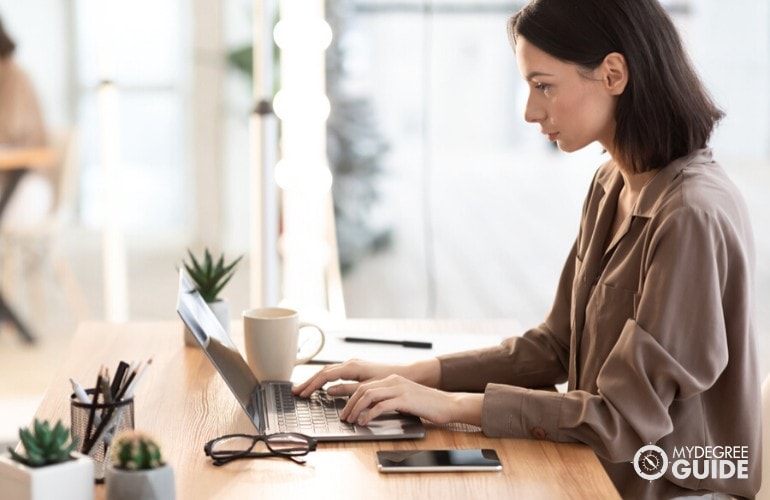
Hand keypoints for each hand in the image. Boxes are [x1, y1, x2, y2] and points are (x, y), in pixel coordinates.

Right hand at [291, 359, 400, 398]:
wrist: (406, 374)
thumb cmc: (389, 381)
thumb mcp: (367, 389)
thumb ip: (347, 390)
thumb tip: (329, 391)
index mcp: (352, 367)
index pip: (325, 375)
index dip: (312, 384)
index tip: (302, 393)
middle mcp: (351, 363)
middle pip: (323, 372)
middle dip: (309, 382)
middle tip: (295, 392)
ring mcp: (353, 365)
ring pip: (328, 371)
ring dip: (315, 380)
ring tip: (303, 389)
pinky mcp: (356, 368)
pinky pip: (335, 373)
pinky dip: (325, 379)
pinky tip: (321, 386)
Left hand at [340, 375, 482, 426]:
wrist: (449, 404)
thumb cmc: (428, 405)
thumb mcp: (405, 399)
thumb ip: (390, 400)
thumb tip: (373, 410)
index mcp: (393, 380)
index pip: (365, 386)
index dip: (351, 397)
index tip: (346, 409)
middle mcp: (394, 381)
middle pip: (363, 389)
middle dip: (350, 403)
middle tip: (344, 417)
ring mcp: (399, 389)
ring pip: (368, 395)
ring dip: (356, 409)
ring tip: (351, 420)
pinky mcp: (405, 399)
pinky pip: (381, 406)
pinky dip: (369, 414)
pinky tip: (364, 422)